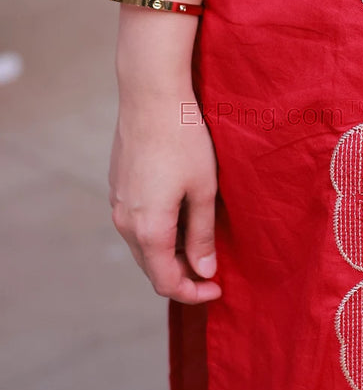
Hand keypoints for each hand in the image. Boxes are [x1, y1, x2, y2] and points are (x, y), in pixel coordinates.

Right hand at [109, 94, 221, 303]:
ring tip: (202, 238)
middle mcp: (125, 222)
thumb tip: (203, 271)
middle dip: (182, 274)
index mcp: (148, 229)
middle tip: (214, 267)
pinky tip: (182, 212)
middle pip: (152, 267)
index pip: (166, 282)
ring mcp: (117, 203)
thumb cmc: (184, 140)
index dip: (193, 293)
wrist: (151, 96)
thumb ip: (202, 235)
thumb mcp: (203, 189)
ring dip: (170, 251)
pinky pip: (137, 221)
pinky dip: (158, 230)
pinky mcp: (118, 186)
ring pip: (143, 244)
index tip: (218, 288)